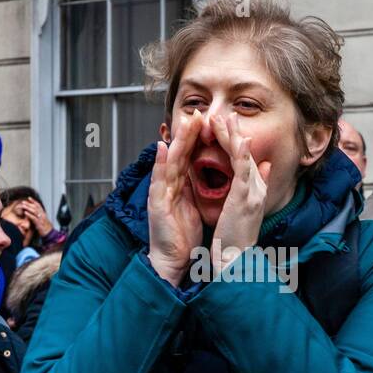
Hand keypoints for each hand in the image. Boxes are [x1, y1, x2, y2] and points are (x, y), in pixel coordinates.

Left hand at [23, 197, 53, 236]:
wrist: (50, 233)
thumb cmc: (46, 227)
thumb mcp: (42, 220)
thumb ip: (39, 216)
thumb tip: (34, 214)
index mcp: (43, 213)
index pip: (38, 205)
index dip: (34, 201)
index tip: (29, 198)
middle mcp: (42, 215)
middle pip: (35, 207)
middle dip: (29, 204)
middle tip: (23, 201)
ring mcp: (41, 219)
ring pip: (34, 211)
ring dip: (28, 208)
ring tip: (23, 206)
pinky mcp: (39, 223)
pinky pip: (34, 218)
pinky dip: (29, 215)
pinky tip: (25, 213)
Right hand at [147, 110, 203, 284]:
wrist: (173, 261)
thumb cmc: (184, 237)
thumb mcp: (198, 208)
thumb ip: (203, 188)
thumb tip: (215, 173)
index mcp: (181, 187)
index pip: (191, 157)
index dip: (199, 139)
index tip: (211, 121)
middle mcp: (169, 186)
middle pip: (180, 154)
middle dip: (188, 133)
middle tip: (198, 112)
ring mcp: (161, 193)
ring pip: (170, 161)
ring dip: (176, 140)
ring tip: (184, 122)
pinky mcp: (156, 204)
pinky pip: (159, 180)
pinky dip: (160, 163)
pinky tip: (163, 147)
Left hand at [209, 113, 270, 276]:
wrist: (236, 260)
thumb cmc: (234, 241)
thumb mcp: (243, 212)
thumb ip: (250, 189)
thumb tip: (262, 167)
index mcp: (253, 193)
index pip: (246, 161)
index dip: (237, 143)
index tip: (228, 127)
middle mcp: (257, 189)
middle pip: (247, 154)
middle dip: (237, 133)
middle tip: (229, 114)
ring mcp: (253, 193)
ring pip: (245, 157)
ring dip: (235, 136)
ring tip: (226, 118)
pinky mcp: (246, 198)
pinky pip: (243, 169)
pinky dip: (240, 152)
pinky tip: (236, 137)